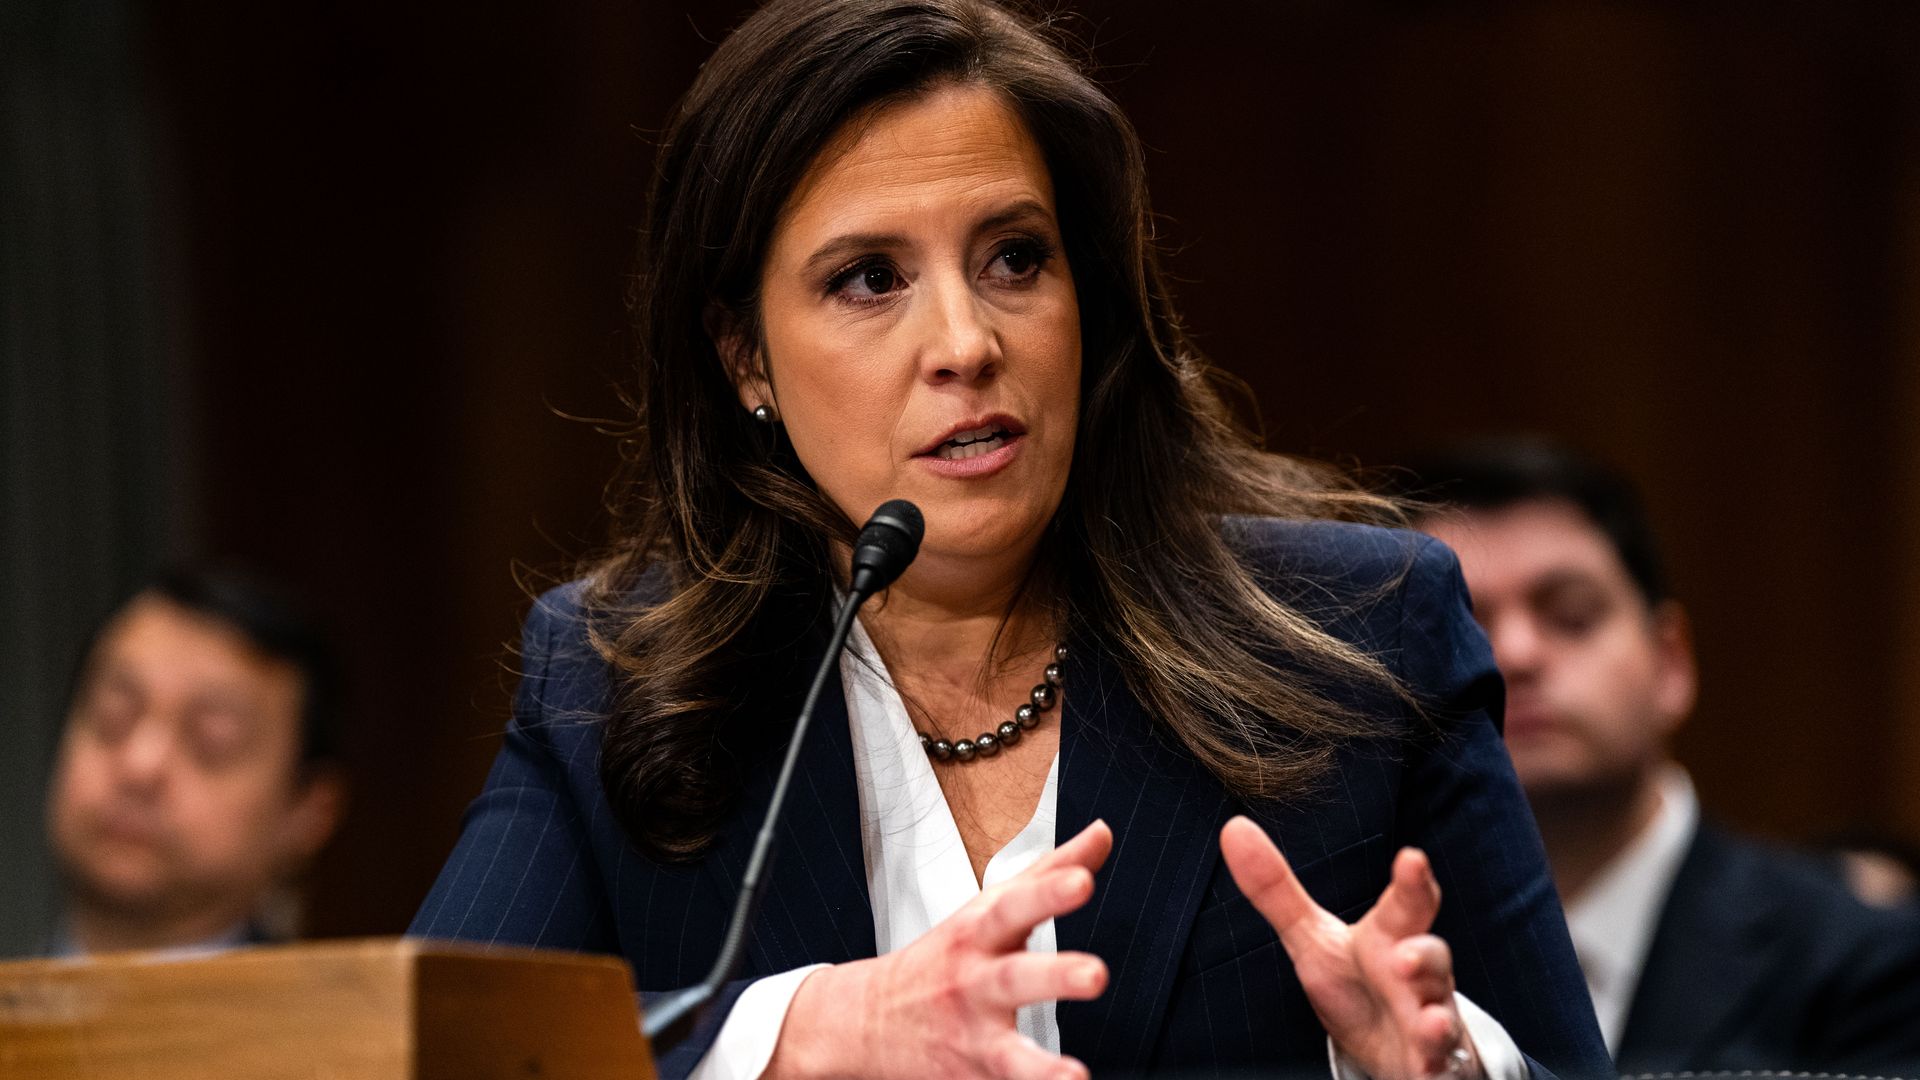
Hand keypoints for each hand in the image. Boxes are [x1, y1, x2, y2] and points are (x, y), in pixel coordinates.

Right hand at [767, 820, 1113, 1079]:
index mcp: (979, 935)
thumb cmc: (944, 957)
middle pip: (1014, 979)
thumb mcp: (987, 909)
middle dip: (1054, 976)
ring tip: (1074, 1078)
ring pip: (1007, 1057)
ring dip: (1040, 1071)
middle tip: (1096, 975)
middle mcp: (974, 985)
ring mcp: (971, 1039)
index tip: (1082, 881)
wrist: (867, 1021)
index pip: (1014, 906)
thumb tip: (1102, 833)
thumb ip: (1048, 872)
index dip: (1048, 892)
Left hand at [1220, 816, 1479, 1079]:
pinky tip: (1427, 1067)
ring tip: (1428, 1022)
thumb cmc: (1359, 984)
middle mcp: (1420, 977)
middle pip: (1432, 958)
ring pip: (1441, 1017)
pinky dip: (1436, 1066)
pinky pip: (1440, 1067)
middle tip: (1404, 958)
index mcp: (1391, 937)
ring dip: (1435, 1020)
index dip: (1411, 882)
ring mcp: (1431, 1021)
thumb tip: (1232, 827)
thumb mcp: (1312, 939)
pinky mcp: (1433, 1064)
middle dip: (1424, 956)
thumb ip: (1276, 890)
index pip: (1406, 904)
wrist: (1399, 1046)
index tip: (1411, 859)